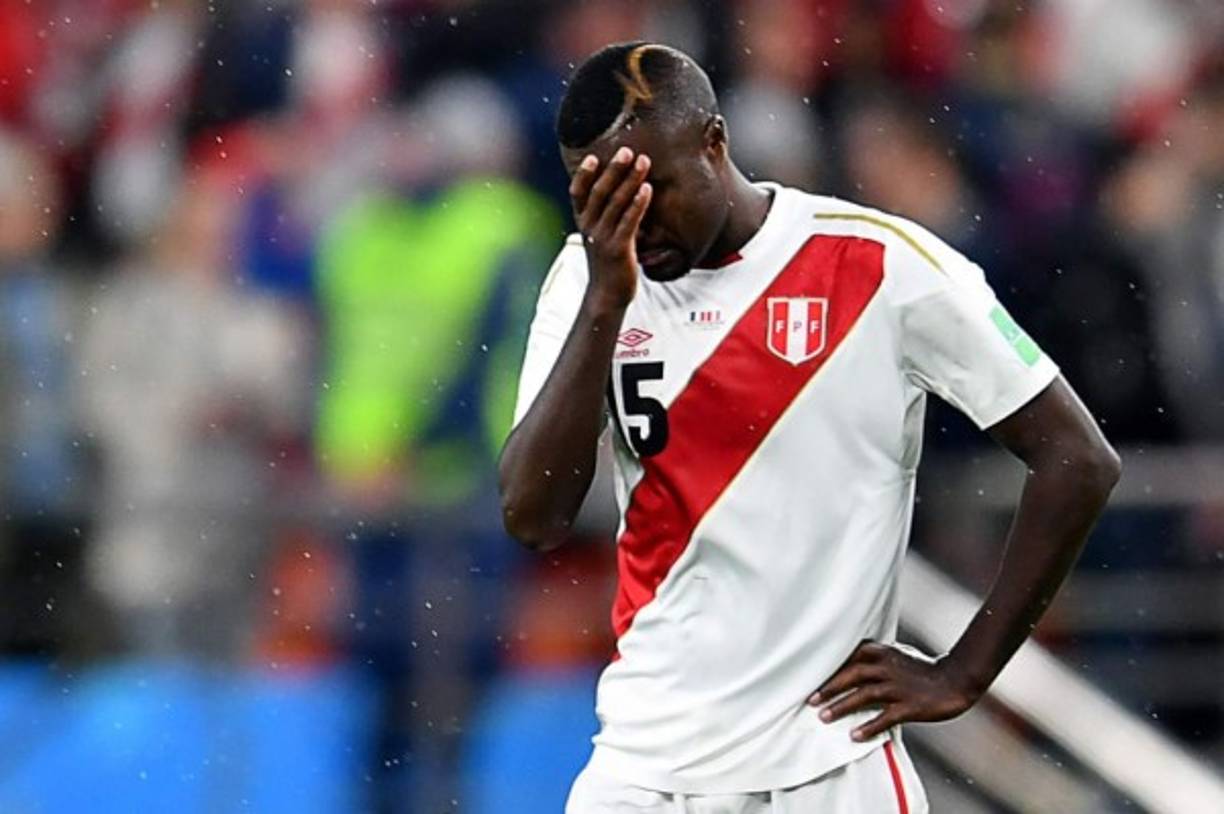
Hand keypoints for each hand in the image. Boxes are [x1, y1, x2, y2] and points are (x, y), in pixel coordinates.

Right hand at [569, 146, 652, 308]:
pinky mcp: (618, 248)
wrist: (607, 295)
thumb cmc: (608, 264)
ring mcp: (603, 238)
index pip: (578, 193)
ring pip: (616, 202)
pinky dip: (638, 203)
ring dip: (631, 179)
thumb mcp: (601, 237)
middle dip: (614, 169)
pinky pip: (629, 221)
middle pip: (600, 192)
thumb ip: (605, 217)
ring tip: (643, 162)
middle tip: (627, 150)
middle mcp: (590, 227)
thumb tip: (620, 194)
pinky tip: (648, 189)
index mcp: (583, 223)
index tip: (594, 156)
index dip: (584, 174)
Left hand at [808, 640, 979, 741]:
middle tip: (811, 700)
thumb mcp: (898, 654)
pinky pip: (885, 717)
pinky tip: (854, 735)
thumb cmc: (924, 668)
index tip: (811, 676)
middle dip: (830, 687)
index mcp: (883, 653)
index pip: (850, 656)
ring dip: (842, 706)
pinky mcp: (910, 706)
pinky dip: (869, 726)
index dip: (831, 666)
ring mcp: (899, 686)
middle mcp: (888, 667)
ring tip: (824, 717)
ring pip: (864, 695)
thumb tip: (852, 659)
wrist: (956, 679)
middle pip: (852, 675)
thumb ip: (876, 656)